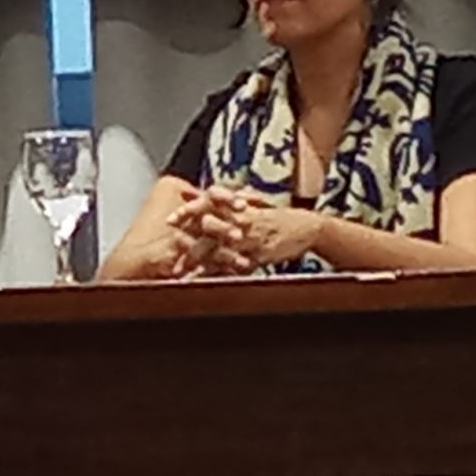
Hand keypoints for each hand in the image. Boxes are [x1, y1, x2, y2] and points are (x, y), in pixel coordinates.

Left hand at [175, 187, 326, 270]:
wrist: (306, 226)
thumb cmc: (273, 216)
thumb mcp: (247, 204)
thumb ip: (218, 201)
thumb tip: (190, 193)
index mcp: (237, 205)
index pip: (207, 204)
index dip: (188, 212)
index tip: (168, 220)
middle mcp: (242, 218)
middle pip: (210, 226)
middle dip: (189, 238)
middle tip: (169, 250)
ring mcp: (251, 237)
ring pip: (221, 247)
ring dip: (200, 260)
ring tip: (181, 272)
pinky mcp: (261, 253)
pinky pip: (238, 264)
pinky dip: (222, 273)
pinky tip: (207, 281)